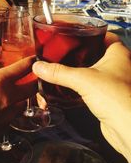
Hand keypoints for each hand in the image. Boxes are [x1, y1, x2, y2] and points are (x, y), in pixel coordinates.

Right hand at [0, 56, 36, 162]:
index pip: (23, 68)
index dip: (31, 62)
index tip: (34, 59)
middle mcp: (9, 96)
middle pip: (34, 86)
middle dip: (36, 80)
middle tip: (32, 76)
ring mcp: (10, 113)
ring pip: (26, 101)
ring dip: (25, 96)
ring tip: (17, 92)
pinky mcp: (6, 126)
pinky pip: (16, 114)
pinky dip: (15, 109)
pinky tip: (5, 108)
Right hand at [33, 33, 130, 162]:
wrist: (127, 128)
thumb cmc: (117, 98)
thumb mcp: (83, 80)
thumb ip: (60, 72)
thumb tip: (39, 66)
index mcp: (119, 54)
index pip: (105, 35)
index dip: (90, 33)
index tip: (75, 33)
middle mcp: (120, 66)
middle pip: (98, 52)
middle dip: (81, 52)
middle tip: (64, 50)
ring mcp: (115, 81)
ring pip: (96, 70)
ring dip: (81, 69)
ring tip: (64, 66)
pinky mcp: (109, 96)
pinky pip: (93, 85)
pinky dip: (83, 84)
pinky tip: (70, 85)